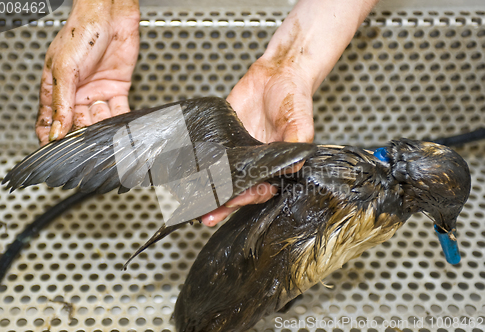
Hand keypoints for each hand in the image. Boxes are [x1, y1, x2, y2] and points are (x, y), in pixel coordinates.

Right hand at [37, 0, 139, 145]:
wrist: (110, 17)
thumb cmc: (81, 33)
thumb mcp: (64, 69)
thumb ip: (61, 103)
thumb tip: (56, 131)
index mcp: (56, 88)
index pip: (51, 120)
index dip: (53, 136)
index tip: (57, 150)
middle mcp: (77, 93)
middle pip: (77, 123)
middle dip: (83, 131)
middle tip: (88, 137)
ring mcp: (97, 92)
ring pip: (99, 119)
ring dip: (102, 125)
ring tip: (103, 125)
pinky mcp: (117, 89)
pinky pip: (119, 110)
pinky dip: (121, 119)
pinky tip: (120, 125)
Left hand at [201, 0, 378, 225]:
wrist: (277, 74)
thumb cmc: (294, 99)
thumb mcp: (300, 121)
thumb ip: (296, 143)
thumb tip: (293, 166)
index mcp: (274, 166)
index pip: (259, 189)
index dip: (247, 198)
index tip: (235, 201)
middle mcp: (253, 163)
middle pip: (236, 189)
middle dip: (223, 204)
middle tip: (207, 216)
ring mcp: (236, 152)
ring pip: (220, 178)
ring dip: (208, 192)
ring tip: (192, 205)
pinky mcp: (221, 137)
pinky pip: (209, 155)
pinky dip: (198, 166)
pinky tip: (185, 176)